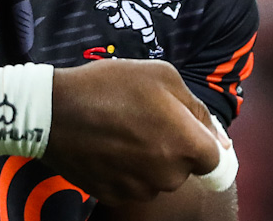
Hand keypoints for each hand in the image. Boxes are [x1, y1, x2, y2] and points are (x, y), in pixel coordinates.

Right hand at [42, 59, 221, 204]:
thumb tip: (218, 138)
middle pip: (185, 168)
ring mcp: (139, 190)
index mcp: (185, 145)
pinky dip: (126, 170)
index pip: (216, 160)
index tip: (187, 130)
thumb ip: (197, 108)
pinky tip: (109, 147)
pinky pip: (132, 185)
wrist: (53, 111)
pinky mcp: (114, 196)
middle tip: (145, 119)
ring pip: (158, 178)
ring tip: (123, 130)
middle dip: (173, 147)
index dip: (205, 142)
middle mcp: (167, 176)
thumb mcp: (163, 76)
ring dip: (149, 160)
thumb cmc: (110, 86)